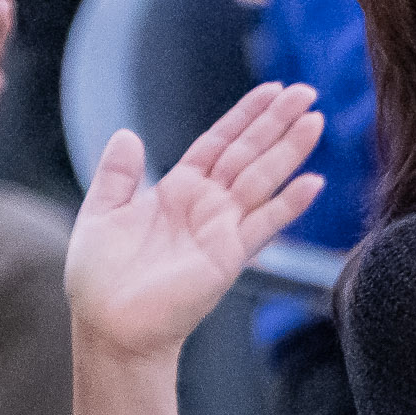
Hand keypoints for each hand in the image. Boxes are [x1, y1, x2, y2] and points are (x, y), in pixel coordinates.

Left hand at [66, 83, 323, 359]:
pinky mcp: (228, 256)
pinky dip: (288, 205)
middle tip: (307, 92)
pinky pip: (263, 224)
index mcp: (178, 190)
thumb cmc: (100, 278)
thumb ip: (117, 174)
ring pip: (261, 179)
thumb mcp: (101, 213)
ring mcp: (221, 229)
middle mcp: (206, 205)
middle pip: (248, 153)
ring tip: (315, 121)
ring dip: (289, 151)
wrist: (107, 325)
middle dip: (277, 122)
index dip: (246, 115)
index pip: (219, 142)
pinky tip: (313, 183)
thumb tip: (128, 134)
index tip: (273, 89)